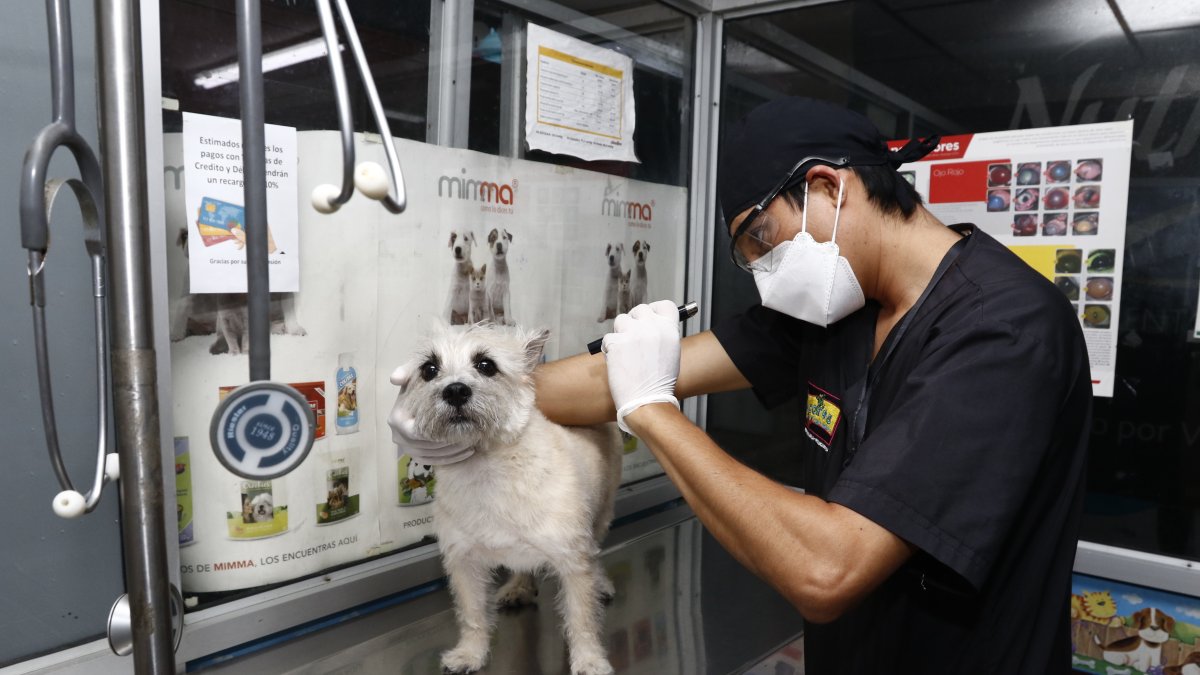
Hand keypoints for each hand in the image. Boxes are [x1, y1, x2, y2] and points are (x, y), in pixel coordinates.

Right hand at [387, 364, 474, 464]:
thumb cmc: (423, 385)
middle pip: (426, 446)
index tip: (458, 426)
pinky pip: (433, 461)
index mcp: (397, 419)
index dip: (439, 432)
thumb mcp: (416, 374)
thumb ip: (409, 371)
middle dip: (448, 442)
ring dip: (452, 451)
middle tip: (468, 436)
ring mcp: (407, 449)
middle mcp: (398, 436)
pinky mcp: (416, 456)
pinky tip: (467, 450)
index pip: (417, 433)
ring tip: (470, 442)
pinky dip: (450, 458)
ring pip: (431, 456)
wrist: (423, 397)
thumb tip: (395, 378)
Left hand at [601, 300, 680, 432]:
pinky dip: (610, 350)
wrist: (647, 401)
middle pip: (639, 310)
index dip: (654, 309)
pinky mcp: (617, 342)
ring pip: (620, 321)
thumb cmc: (658, 383)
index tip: (647, 316)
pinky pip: (608, 338)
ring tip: (626, 353)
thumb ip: (660, 335)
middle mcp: (653, 327)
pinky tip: (618, 363)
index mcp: (670, 329)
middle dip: (633, 321)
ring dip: (620, 333)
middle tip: (632, 338)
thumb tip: (647, 323)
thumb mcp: (670, 353)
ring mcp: (634, 333)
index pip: (664, 305)